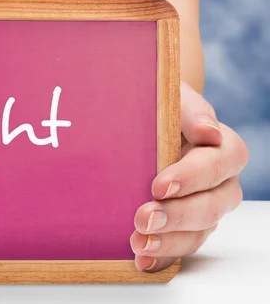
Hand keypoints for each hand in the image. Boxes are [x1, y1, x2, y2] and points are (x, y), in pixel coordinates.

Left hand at [131, 82, 248, 271]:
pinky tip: (141, 260)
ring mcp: (204, 208)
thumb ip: (189, 112)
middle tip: (143, 218)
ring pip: (199, 232)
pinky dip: (162, 257)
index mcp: (222, 148)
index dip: (193, 177)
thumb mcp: (173, 100)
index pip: (219, 163)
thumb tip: (209, 130)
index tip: (159, 185)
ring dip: (169, 241)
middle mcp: (219, 183)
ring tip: (138, 243)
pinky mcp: (184, 227)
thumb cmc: (160, 110)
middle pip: (212, 205)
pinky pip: (180, 246)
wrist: (142, 123)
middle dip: (177, 215)